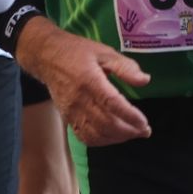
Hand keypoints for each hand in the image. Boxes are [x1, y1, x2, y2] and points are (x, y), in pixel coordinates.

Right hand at [17, 17, 151, 145]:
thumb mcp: (104, 52)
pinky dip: (102, 141)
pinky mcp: (67, 118)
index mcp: (89, 80)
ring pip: (96, 134)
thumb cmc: (78, 51)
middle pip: (106, 123)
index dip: (129, 116)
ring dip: (117, 138)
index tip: (144, 123)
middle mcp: (79, 99)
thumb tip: (145, 80)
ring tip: (132, 133)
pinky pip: (85, 137)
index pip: (111, 104)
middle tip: (144, 131)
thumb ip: (125, 67)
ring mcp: (71, 111)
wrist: (47, 57)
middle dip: (128, 131)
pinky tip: (114, 136)